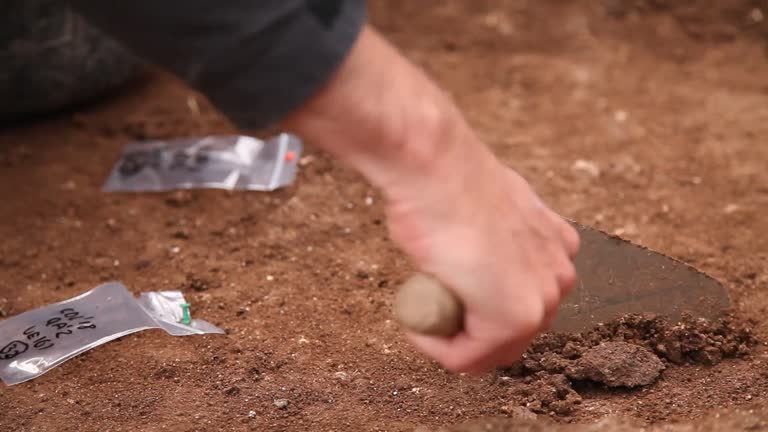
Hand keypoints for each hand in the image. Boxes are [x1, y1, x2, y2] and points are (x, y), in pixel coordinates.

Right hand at [384, 135, 578, 372]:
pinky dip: (433, 346)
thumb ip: (493, 239)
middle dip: (465, 328)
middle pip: (508, 333)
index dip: (475, 305)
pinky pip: (466, 358)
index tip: (443, 287)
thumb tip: (474, 248)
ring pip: (488, 352)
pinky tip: (418, 321)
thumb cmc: (447, 184)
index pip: (519, 301)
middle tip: (429, 300)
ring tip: (422, 305)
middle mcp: (558, 278)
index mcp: (557, 249)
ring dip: (449, 339)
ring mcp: (541, 301)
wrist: (437, 171)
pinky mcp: (512, 321)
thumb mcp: (483, 212)